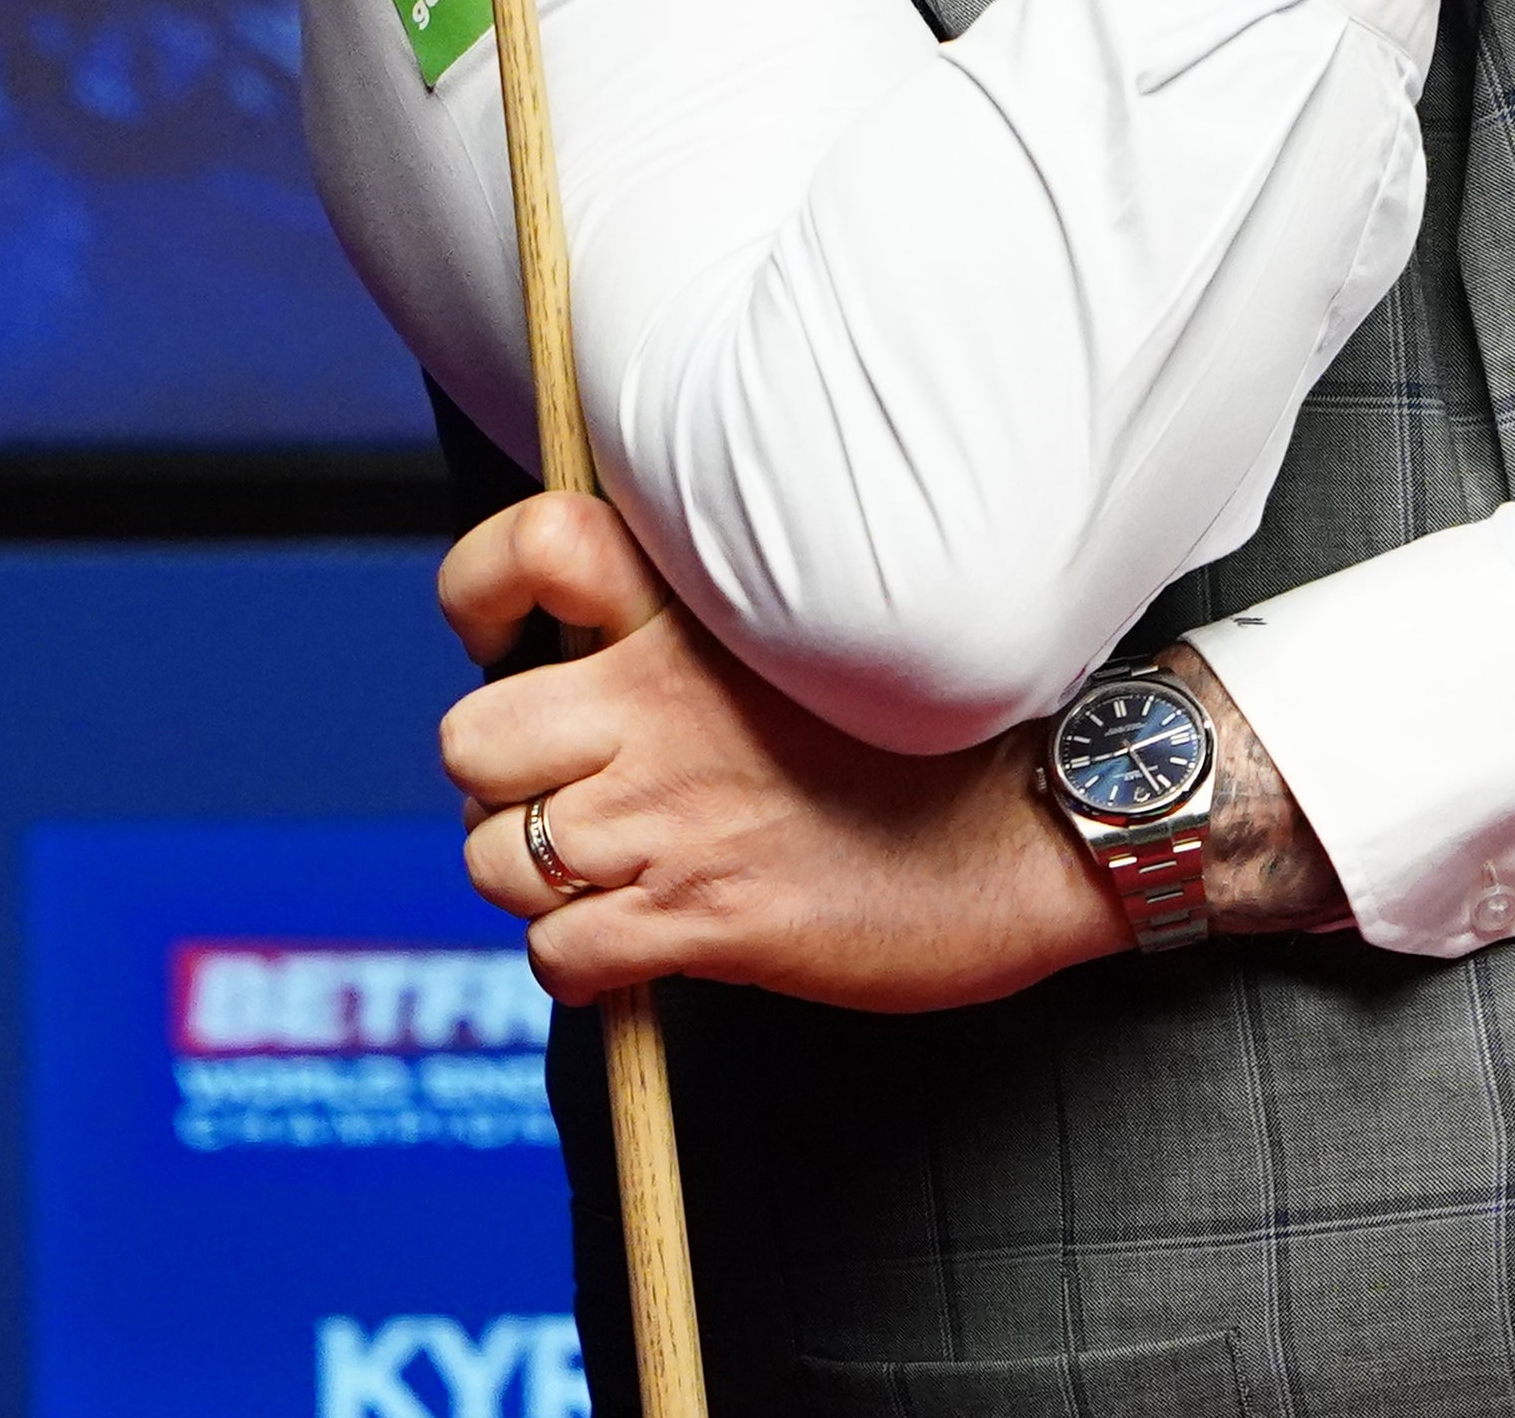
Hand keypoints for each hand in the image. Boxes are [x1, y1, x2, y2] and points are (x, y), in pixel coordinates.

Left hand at [437, 491, 1121, 1012]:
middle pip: (473, 738)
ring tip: (614, 881)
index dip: (482, 591)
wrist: (1041, 819)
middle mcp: (665, 700)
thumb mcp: (815, 628)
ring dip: (540, 885)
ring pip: (497, 858)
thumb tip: (592, 670)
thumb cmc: (942, 733)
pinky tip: (641, 948)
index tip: (503, 639)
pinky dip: (583, 966)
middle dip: (504, 784)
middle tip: (569, 800)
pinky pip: (558, 955)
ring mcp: (676, 812)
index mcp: (697, 609)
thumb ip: (698, 635)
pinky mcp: (704, 917)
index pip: (531, 548)